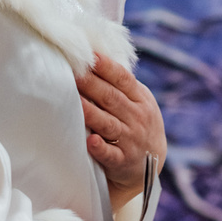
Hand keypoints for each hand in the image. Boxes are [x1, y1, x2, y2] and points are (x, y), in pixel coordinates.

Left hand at [79, 56, 165, 200]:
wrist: (151, 165)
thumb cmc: (137, 124)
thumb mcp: (140, 102)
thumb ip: (122, 84)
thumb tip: (93, 55)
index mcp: (141, 100)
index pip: (123, 79)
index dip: (106, 67)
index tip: (89, 55)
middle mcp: (137, 118)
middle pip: (111, 98)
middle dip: (90, 84)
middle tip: (71, 72)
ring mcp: (131, 140)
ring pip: (108, 123)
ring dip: (90, 112)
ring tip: (74, 101)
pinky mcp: (123, 162)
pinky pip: (111, 155)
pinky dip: (101, 149)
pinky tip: (91, 141)